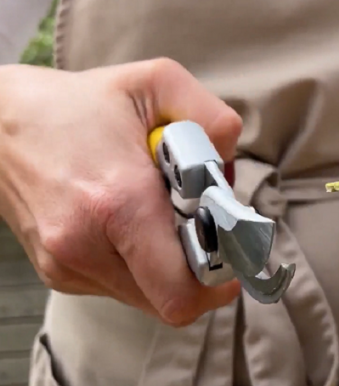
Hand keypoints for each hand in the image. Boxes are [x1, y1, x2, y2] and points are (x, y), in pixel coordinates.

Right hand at [0, 59, 242, 325]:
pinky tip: (133, 221)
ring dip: (170, 266)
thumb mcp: (157, 83)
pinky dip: (142, 262)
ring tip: (163, 214)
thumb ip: (213, 121)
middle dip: (201, 270)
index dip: (220, 277)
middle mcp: (87, 246)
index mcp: (118, 202)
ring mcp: (67, 266)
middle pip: (172, 302)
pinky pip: (122, 285)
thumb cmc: (79, 103)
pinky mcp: (58, 272)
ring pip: (148, 297)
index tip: (233, 248)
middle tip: (203, 227)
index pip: (181, 290)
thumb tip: (232, 170)